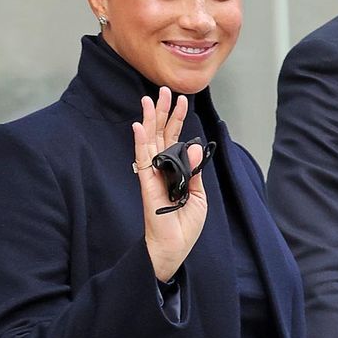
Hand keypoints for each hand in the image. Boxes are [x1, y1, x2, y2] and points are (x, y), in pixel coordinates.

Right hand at [131, 87, 206, 281]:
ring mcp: (153, 176)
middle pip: (161, 134)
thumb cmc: (184, 225)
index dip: (178, 119)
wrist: (174, 248)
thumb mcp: (198, 195)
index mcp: (175, 171)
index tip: (182, 100)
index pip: (175, 139)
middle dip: (163, 111)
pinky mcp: (147, 185)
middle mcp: (161, 169)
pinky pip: (142, 161)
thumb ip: (194, 170)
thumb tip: (193, 145)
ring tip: (150, 99)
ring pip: (150, 141)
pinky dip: (141, 143)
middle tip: (164, 90)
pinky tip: (139, 126)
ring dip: (150, 120)